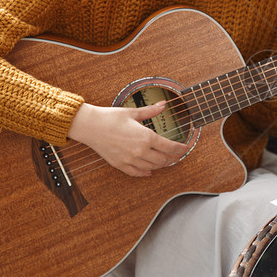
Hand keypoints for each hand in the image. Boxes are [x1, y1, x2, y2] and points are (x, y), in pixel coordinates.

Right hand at [68, 101, 187, 176]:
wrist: (90, 126)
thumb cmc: (110, 117)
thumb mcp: (133, 112)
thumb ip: (151, 111)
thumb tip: (163, 104)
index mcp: (146, 137)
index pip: (170, 147)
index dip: (181, 148)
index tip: (186, 148)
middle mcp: (140, 151)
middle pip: (163, 159)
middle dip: (173, 158)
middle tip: (178, 155)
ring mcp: (130, 159)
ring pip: (152, 167)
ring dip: (161, 165)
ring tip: (166, 161)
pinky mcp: (120, 164)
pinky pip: (137, 173)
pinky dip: (145, 173)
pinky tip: (149, 171)